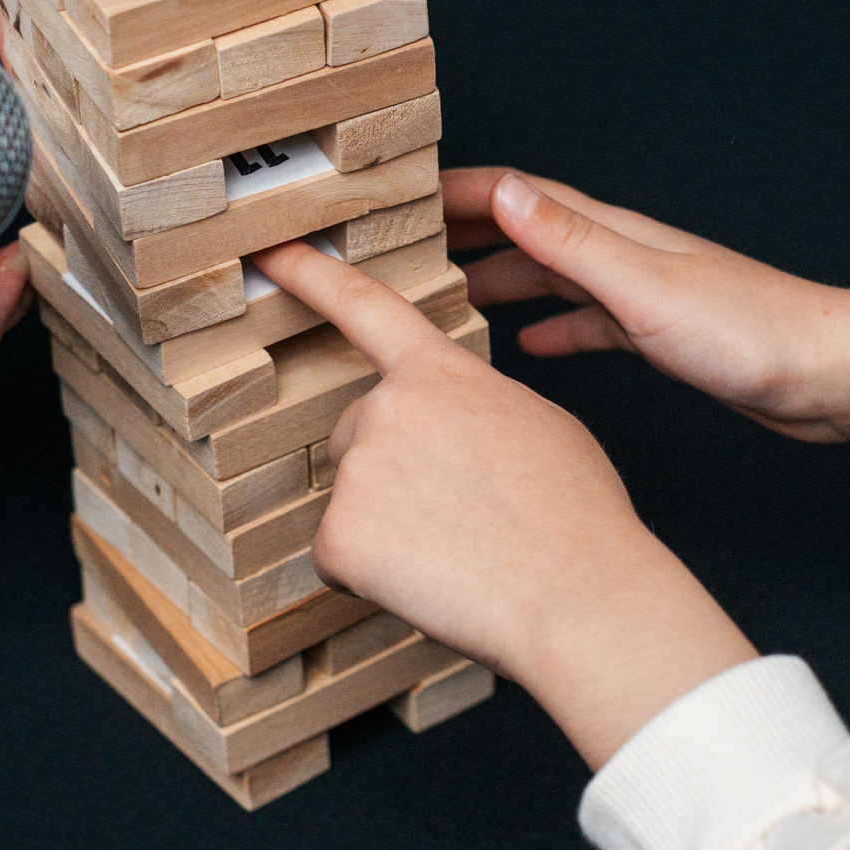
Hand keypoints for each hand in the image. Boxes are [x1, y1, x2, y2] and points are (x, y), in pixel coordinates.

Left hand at [251, 241, 755, 768]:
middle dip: (396, 471)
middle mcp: (387, 408)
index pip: (365, 308)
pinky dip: (375, 575)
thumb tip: (453, 421)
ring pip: (355, 499)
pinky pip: (342, 555)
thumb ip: (474, 401)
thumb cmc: (576, 515)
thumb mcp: (538, 420)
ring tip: (459, 551)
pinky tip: (431, 579)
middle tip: (463, 515)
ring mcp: (357, 472)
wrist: (577, 594)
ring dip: (391, 526)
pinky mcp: (337, 537)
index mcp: (441, 374)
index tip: (272, 255)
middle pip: (362, 433)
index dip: (312, 276)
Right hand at [445, 168, 849, 440]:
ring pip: (556, 281)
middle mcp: (627, 255)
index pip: (523, 196)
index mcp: (616, 234)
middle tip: (409, 252)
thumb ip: (570, 241)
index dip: (463, 192)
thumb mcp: (643, 286)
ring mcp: (646, 295)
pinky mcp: (663, 337)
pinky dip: (554, 331)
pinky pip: (591, 325)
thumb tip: (503, 190)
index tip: (403, 196)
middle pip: (532, 234)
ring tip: (451, 302)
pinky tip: (530, 348)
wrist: (825, 376)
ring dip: (503, 285)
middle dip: (470, 237)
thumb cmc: (748, 331)